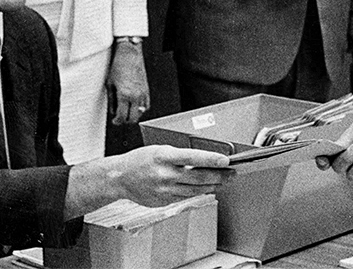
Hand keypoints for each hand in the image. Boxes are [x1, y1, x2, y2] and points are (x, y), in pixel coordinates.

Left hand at [108, 40, 149, 124]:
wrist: (130, 55)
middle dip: (125, 121)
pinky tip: (134, 105)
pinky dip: (140, 108)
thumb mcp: (110, 84)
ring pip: (141, 113)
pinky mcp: (147, 90)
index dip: (117, 121)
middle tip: (120, 118)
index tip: (115, 121)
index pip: (122, 117)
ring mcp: (143, 93)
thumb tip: (113, 110)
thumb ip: (112, 100)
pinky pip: (146, 105)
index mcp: (124, 95)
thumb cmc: (119, 66)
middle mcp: (136, 95)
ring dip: (133, 115)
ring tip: (127, 111)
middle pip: (133, 118)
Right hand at [113, 145, 233, 207]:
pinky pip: (185, 197)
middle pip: (198, 177)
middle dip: (219, 175)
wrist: (120, 178)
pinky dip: (197, 192)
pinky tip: (206, 188)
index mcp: (164, 157)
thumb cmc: (141, 160)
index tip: (226, 161)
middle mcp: (165, 175)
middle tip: (232, 173)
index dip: (211, 160)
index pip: (193, 158)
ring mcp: (164, 190)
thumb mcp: (161, 150)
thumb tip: (205, 161)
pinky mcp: (163, 201)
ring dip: (212, 186)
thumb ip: (181, 156)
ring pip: (195, 190)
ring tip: (223, 181)